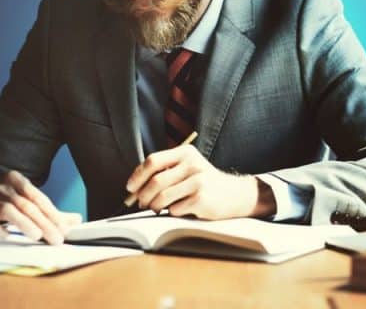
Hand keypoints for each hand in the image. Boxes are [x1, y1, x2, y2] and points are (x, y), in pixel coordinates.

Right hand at [0, 170, 82, 244]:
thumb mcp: (24, 201)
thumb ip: (49, 212)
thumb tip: (76, 220)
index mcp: (15, 181)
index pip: (38, 198)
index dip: (52, 214)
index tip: (65, 229)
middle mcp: (1, 188)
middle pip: (26, 205)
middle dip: (44, 222)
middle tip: (56, 238)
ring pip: (7, 210)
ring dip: (24, 223)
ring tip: (37, 236)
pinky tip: (7, 235)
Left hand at [125, 145, 274, 219]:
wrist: (235, 194)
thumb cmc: (204, 183)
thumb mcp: (188, 168)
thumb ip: (165, 171)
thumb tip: (134, 188)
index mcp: (186, 152)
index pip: (153, 161)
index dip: (137, 176)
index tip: (130, 188)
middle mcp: (192, 164)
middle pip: (155, 181)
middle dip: (142, 195)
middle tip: (140, 203)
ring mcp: (198, 181)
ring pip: (162, 197)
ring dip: (154, 206)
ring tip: (156, 208)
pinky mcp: (202, 198)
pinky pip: (175, 209)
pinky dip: (172, 213)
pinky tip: (180, 210)